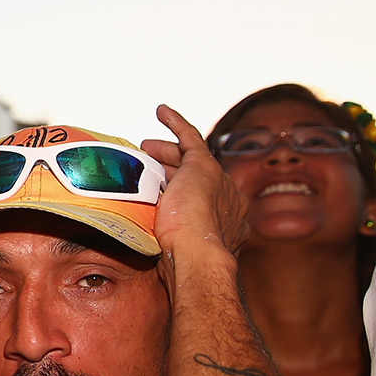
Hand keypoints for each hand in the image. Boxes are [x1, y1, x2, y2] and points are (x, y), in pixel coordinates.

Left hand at [140, 105, 248, 283]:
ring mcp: (218, 182)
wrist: (198, 255)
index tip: (160, 198)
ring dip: (168, 151)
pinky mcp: (203, 166)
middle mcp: (227, 199)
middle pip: (194, 179)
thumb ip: (168, 243)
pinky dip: (176, 122)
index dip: (178, 197)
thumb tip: (150, 248)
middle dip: (171, 171)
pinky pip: (190, 137)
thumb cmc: (183, 263)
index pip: (198, 202)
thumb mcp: (174, 252)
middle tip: (149, 165)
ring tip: (147, 146)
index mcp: (224, 222)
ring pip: (190, 159)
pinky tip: (161, 111)